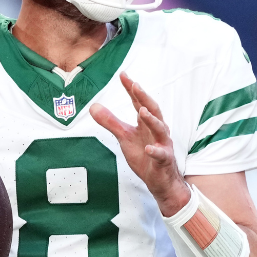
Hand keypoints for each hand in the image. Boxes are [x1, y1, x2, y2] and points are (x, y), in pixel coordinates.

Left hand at [90, 72, 190, 215]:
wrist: (160, 181)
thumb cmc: (145, 156)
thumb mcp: (124, 137)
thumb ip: (111, 122)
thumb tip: (93, 106)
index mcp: (146, 124)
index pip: (139, 103)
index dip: (131, 89)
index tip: (123, 75)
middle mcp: (157, 130)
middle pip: (152, 110)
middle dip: (144, 98)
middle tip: (135, 85)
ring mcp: (162, 145)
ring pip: (160, 129)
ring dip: (152, 120)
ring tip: (142, 110)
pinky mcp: (163, 160)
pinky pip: (160, 155)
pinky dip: (155, 151)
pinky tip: (148, 148)